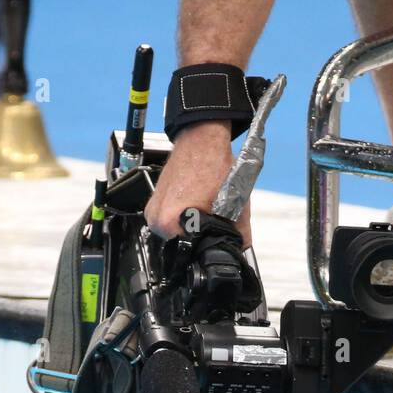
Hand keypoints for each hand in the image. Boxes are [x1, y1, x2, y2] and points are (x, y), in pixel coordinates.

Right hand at [145, 121, 252, 249]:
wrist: (201, 140)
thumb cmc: (214, 165)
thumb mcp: (235, 206)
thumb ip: (240, 234)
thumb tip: (241, 249)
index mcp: (171, 224)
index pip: (191, 253)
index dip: (209, 247)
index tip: (217, 237)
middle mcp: (156, 221)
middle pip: (183, 245)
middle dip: (200, 238)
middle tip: (211, 220)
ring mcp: (151, 212)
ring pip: (175, 234)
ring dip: (190, 228)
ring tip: (202, 210)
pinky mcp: (153, 204)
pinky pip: (169, 221)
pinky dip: (181, 217)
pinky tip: (193, 204)